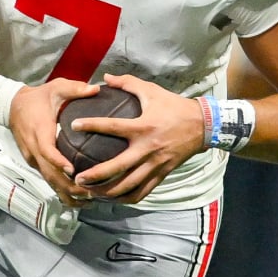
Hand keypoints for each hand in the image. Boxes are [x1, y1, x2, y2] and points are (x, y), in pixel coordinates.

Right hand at [8, 77, 100, 205]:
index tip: (73, 171)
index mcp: (39, 132)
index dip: (58, 162)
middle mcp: (34, 149)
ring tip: (88, 200)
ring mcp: (34, 158)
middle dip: (69, 186)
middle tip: (90, 193)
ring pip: (49, 181)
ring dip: (67, 192)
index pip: (47, 151)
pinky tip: (77, 199)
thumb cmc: (37, 98)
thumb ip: (75, 88)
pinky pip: (49, 179)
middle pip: (50, 173)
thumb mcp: (55, 88)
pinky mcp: (36, 163)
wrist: (11, 106)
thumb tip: (97, 89)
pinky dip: (62, 190)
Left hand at [68, 73, 206, 204]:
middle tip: (77, 179)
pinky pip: (143, 191)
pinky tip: (113, 199)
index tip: (73, 126)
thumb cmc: (175, 107)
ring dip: (108, 192)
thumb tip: (106, 78)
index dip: (92, 125)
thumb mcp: (152, 91)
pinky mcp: (162, 174)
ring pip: (129, 185)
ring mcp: (155, 164)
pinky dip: (127, 198)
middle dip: (95, 176)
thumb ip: (128, 83)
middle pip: (118, 167)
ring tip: (91, 193)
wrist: (204, 126)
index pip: (112, 126)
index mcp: (143, 126)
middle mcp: (148, 148)